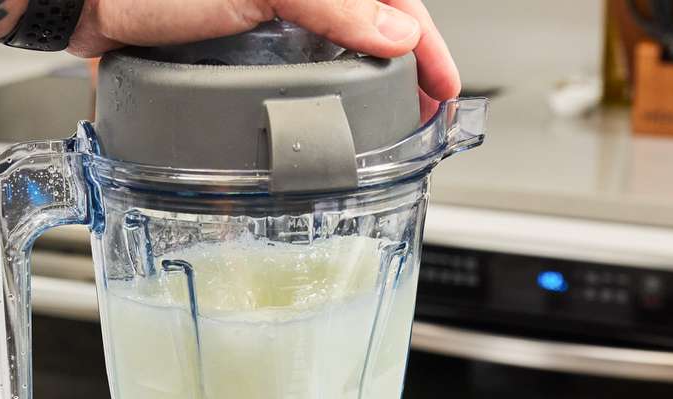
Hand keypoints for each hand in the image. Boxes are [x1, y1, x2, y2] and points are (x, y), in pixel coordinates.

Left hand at [71, 0, 459, 101]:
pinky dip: (315, 81)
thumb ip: (332, 7)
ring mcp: (260, 6)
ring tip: (384, 114)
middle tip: (421, 109)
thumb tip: (395, 32)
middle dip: (401, 62)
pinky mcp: (229, 34)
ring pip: (332, 40)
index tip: (443, 86)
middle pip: (367, 18)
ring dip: (362, 75)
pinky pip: (289, 56)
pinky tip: (323, 104)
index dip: (423, 42)